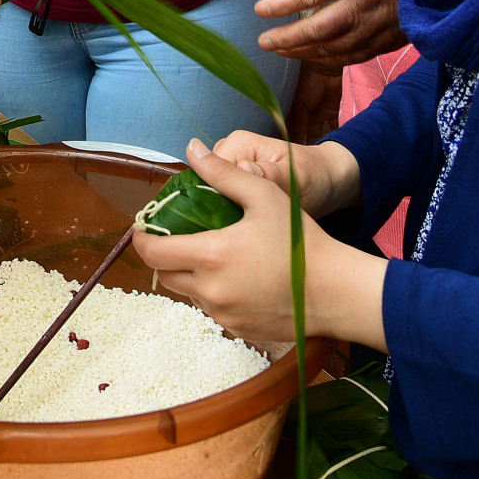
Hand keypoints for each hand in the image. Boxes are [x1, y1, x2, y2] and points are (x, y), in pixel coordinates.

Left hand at [133, 140, 386, 347]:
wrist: (337, 292)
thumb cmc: (301, 242)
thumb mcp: (263, 197)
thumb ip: (222, 173)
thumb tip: (192, 148)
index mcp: (210, 256)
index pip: (151, 253)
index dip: (141, 238)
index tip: (146, 226)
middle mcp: (210, 290)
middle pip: (164, 274)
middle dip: (164, 254)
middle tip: (178, 235)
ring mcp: (222, 314)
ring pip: (187, 292)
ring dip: (189, 273)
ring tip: (211, 252)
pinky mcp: (237, 330)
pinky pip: (211, 308)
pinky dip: (213, 291)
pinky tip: (236, 275)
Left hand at [255, 0, 406, 64]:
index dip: (281, 5)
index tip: (260, 10)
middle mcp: (361, 5)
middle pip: (318, 30)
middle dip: (286, 39)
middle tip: (264, 42)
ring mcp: (374, 28)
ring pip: (331, 49)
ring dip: (301, 52)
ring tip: (280, 50)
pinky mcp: (383, 43)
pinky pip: (348, 57)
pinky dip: (325, 59)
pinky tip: (309, 56)